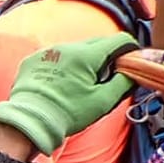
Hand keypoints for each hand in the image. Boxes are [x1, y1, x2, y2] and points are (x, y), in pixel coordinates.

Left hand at [0, 35, 138, 155]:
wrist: (29, 122)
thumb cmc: (68, 113)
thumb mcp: (103, 101)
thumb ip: (123, 82)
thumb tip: (133, 71)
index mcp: (86, 54)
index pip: (118, 40)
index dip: (129, 51)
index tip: (129, 65)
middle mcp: (66, 47)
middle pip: (97, 43)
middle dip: (106, 57)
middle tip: (107, 77)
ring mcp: (47, 52)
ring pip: (75, 50)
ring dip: (83, 61)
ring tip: (81, 83)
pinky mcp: (32, 60)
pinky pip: (56, 57)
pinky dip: (63, 65)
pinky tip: (61, 83)